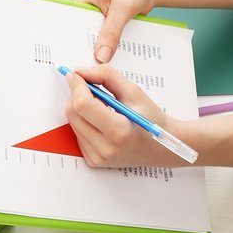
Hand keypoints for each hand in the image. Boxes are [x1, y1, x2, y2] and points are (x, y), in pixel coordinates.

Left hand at [64, 64, 191, 169]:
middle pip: (74, 114)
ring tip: (99, 103)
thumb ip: (107, 76)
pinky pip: (78, 135)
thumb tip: (81, 72)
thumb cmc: (150, 117)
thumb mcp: (133, 91)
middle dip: (76, 94)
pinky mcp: (93, 161)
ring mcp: (98, 157)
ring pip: (73, 124)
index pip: (83, 105)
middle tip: (87, 84)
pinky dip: (83, 122)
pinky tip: (99, 119)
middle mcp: (105, 148)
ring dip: (79, 108)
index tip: (78, 74)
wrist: (159, 147)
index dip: (77, 85)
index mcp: (118, 131)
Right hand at [72, 0, 158, 62]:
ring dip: (102, 53)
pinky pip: (107, 43)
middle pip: (82, 39)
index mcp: (80, 2)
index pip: (70, 28)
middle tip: (95, 67)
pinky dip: (113, 49)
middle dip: (89, 52)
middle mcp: (86, 12)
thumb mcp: (123, 6)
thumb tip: (101, 57)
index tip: (79, 62)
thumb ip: (111, 32)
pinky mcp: (108, 27)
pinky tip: (116, 58)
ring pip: (95, 43)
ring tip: (106, 66)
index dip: (73, 46)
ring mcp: (97, 20)